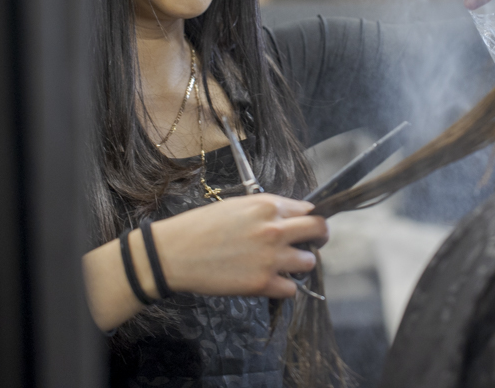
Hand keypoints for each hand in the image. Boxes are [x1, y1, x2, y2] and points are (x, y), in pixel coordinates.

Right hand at [151, 194, 327, 298]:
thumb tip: (291, 216)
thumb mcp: (237, 205)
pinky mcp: (262, 284)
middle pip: (319, 230)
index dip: (308, 218)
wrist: (174, 253)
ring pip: (310, 262)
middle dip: (319, 237)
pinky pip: (291, 289)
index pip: (308, 210)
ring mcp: (270, 258)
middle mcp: (274, 229)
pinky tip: (272, 281)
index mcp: (267, 206)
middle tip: (313, 243)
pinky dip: (285, 287)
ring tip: (286, 265)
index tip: (305, 226)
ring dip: (302, 264)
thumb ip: (266, 210)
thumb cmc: (201, 226)